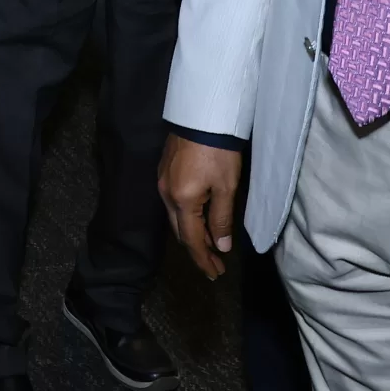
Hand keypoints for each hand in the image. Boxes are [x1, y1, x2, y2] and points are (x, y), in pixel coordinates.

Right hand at [159, 135, 244, 280]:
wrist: (202, 117)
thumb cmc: (218, 153)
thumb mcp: (227, 188)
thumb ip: (222, 219)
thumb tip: (220, 246)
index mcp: (183, 201)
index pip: (192, 240)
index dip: (203, 259)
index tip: (215, 274)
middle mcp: (167, 195)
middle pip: (180, 232)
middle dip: (197, 251)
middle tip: (215, 266)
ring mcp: (162, 182)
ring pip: (176, 218)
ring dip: (193, 234)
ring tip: (211, 245)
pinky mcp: (165, 172)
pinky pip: (174, 204)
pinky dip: (187, 218)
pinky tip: (200, 220)